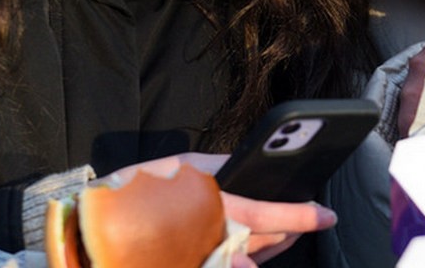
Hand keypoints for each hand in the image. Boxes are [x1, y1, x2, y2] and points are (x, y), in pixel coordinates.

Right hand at [98, 153, 335, 264]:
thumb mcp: (184, 166)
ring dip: (272, 247)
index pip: (269, 214)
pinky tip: (247, 253)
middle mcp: (215, 241)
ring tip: (285, 232)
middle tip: (310, 218)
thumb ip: (222, 168)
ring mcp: (205, 262)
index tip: (326, 215)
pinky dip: (243, 261)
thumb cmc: (142, 190)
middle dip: (291, 232)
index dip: (302, 216)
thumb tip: (250, 166)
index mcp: (216, 209)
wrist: (98, 231)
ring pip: (252, 259)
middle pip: (267, 243)